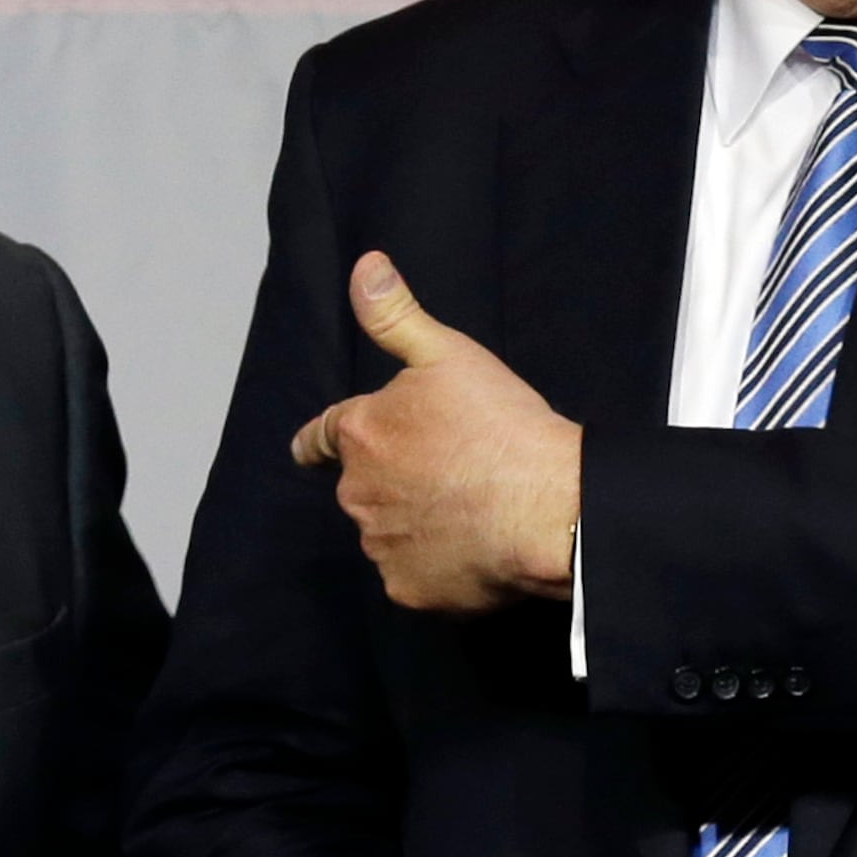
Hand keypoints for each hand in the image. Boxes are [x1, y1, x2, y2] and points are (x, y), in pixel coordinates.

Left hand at [292, 255, 579, 614]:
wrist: (547, 507)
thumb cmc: (500, 426)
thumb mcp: (448, 355)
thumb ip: (396, 315)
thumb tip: (364, 267)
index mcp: (360, 433)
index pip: (320, 438)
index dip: (318, 442)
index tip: (309, 451)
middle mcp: (357, 493)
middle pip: (362, 486)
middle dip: (391, 480)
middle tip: (445, 472)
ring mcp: (381, 545)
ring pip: (388, 532)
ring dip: (413, 523)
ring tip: (467, 510)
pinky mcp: (408, 589)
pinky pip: (414, 574)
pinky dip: (435, 565)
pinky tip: (472, 548)